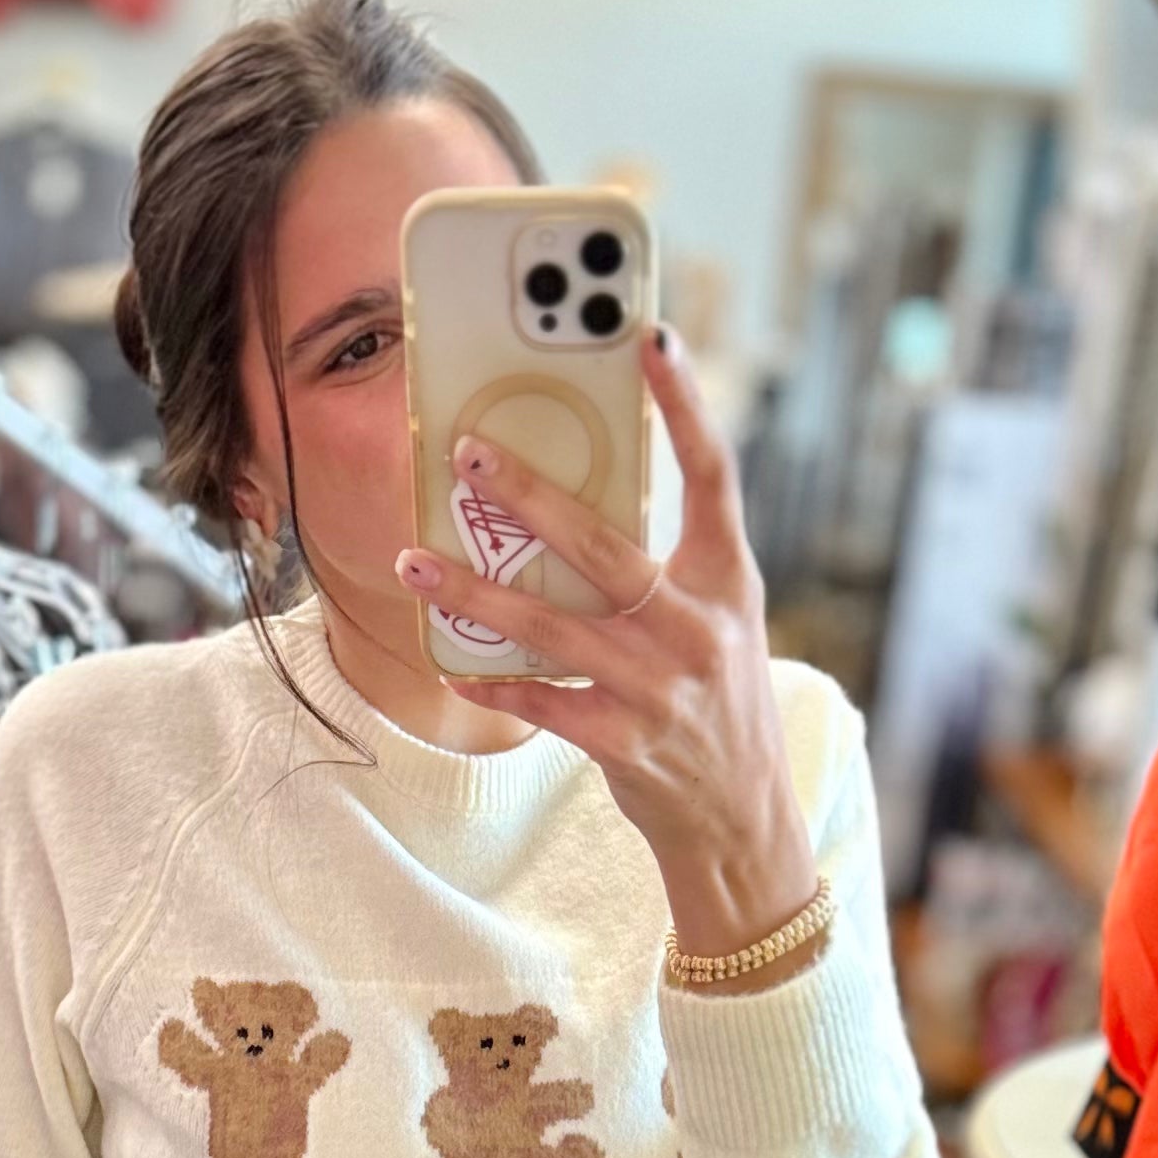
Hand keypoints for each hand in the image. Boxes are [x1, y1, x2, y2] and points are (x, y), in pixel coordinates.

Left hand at [392, 329, 821, 971]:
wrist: (742, 819)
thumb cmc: (718, 704)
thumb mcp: (719, 622)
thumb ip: (671, 566)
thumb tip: (579, 501)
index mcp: (728, 580)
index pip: (713, 474)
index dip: (685, 404)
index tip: (650, 337)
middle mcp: (698, 628)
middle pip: (605, 547)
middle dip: (531, 496)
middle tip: (468, 454)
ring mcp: (659, 688)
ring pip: (552, 626)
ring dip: (475, 592)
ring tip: (414, 559)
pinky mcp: (623, 741)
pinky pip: (541, 701)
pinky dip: (493, 680)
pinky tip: (451, 663)